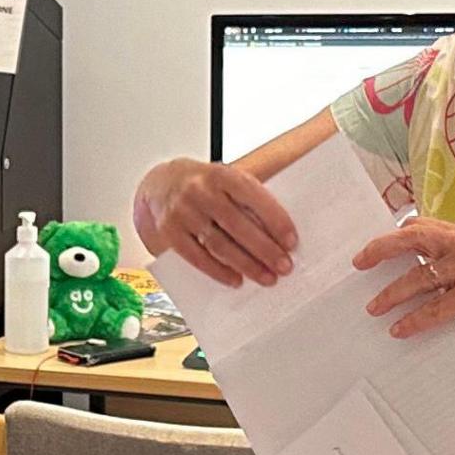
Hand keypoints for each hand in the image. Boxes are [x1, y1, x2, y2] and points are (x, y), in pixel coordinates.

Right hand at [132, 158, 296, 287]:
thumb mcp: (227, 180)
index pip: (253, 197)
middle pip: (238, 225)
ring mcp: (183, 212)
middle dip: (265, 249)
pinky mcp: (170, 232)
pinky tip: (236, 279)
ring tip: (266, 277)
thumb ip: (249, 201)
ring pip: (219, 244)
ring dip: (246, 265)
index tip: (291, 242)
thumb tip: (279, 235)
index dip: (275, 221)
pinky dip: (219, 271)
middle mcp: (200, 192)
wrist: (162, 183)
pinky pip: (197, 257)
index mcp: (221, 175)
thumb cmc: (204, 185)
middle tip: (284, 267)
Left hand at [357, 216, 454, 345]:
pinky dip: (414, 320)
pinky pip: (434, 308)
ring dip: (392, 294)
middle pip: (414, 239)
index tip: (374, 247)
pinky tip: (400, 328)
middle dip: (382, 249)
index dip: (395, 234)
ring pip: (419, 277)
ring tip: (373, 307)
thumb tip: (422, 276)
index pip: (424, 226)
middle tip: (360, 263)